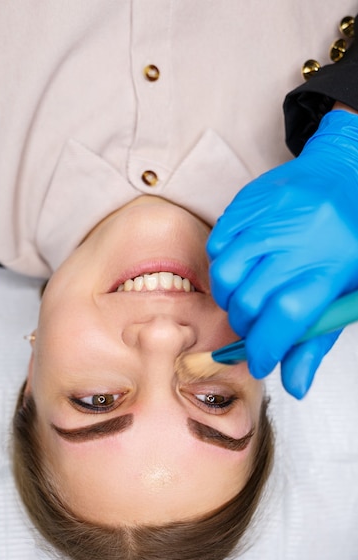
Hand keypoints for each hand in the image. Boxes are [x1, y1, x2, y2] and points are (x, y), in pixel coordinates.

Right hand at [207, 110, 357, 397]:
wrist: (346, 171)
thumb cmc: (350, 239)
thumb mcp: (347, 292)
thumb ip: (317, 339)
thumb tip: (294, 384)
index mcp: (331, 264)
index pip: (286, 316)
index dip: (266, 348)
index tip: (260, 362)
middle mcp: (298, 238)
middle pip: (250, 299)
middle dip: (245, 326)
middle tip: (254, 329)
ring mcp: (270, 215)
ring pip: (225, 273)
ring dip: (227, 298)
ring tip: (242, 300)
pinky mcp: (249, 200)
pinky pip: (218, 243)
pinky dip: (221, 265)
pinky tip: (239, 268)